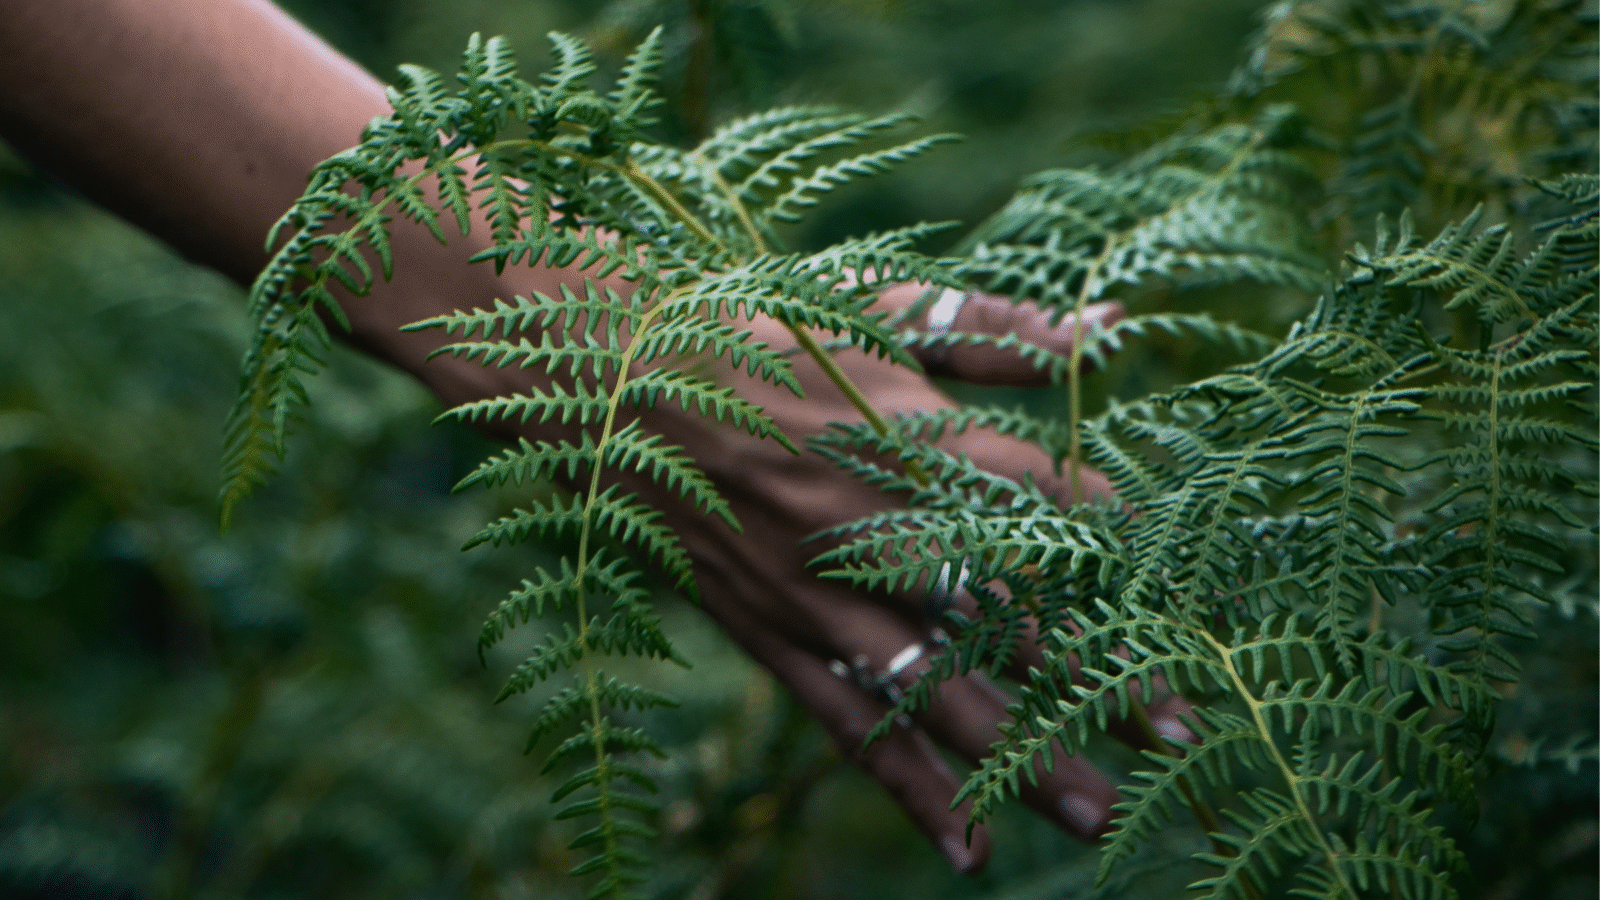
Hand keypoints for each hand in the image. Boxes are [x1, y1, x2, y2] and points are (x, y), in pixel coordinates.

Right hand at [592, 282, 1191, 872]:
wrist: (611, 378)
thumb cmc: (756, 333)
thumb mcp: (873, 312)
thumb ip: (992, 329)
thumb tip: (1109, 324)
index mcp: (903, 437)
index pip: (1034, 495)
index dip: (1101, 528)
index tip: (1159, 562)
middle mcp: (868, 528)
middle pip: (1004, 619)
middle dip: (1096, 676)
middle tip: (1184, 730)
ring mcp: (817, 596)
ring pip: (936, 695)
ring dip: (1020, 758)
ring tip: (1100, 811)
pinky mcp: (772, 636)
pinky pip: (849, 726)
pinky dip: (908, 790)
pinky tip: (968, 848)